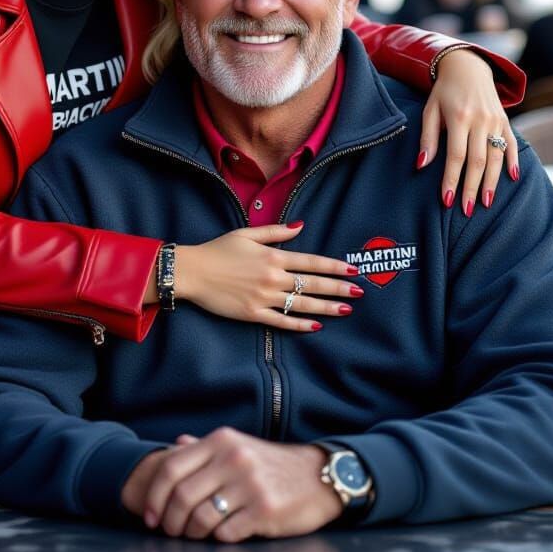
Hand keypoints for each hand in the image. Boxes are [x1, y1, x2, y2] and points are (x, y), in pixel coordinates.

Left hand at [129, 427, 342, 541]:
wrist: (316, 477)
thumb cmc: (271, 465)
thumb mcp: (237, 446)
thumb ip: (205, 447)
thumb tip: (176, 445)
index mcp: (221, 441)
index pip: (171, 468)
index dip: (154, 496)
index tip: (151, 515)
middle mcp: (232, 459)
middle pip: (181, 496)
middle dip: (169, 521)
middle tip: (170, 531)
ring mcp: (249, 484)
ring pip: (200, 517)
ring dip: (191, 533)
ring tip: (193, 535)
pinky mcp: (264, 510)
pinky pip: (225, 532)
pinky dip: (216, 538)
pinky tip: (220, 535)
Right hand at [175, 226, 362, 331]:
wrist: (193, 272)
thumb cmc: (218, 250)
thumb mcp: (246, 234)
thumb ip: (276, 231)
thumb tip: (301, 226)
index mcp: (272, 256)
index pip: (311, 262)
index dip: (333, 267)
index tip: (352, 270)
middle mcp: (272, 277)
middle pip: (312, 284)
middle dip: (338, 288)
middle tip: (359, 293)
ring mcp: (264, 297)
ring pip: (302, 304)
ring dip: (326, 307)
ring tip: (345, 310)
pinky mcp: (253, 314)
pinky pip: (282, 321)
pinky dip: (300, 324)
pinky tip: (316, 325)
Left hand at [418, 48, 517, 216]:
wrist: (467, 67)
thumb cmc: (443, 92)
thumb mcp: (429, 110)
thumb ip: (427, 138)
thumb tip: (421, 165)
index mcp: (459, 118)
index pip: (456, 156)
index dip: (451, 179)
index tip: (447, 200)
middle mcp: (480, 120)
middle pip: (478, 161)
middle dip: (472, 187)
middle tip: (467, 210)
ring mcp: (496, 120)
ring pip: (497, 157)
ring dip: (491, 182)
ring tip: (486, 203)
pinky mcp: (505, 120)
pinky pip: (512, 144)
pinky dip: (512, 161)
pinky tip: (511, 179)